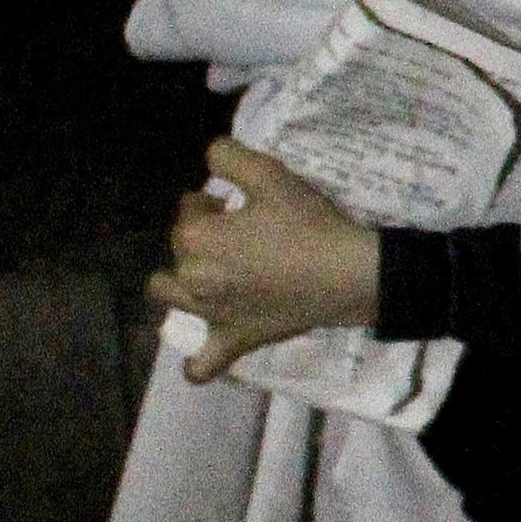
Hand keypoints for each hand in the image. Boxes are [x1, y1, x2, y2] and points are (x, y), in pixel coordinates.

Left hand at [150, 141, 380, 383]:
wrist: (350, 274)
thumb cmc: (309, 224)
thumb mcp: (270, 174)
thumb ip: (228, 156)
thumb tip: (209, 157)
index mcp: (196, 237)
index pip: (187, 210)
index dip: (212, 202)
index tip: (239, 204)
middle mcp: (193, 276)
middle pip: (180, 248)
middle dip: (203, 236)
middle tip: (244, 234)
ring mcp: (211, 312)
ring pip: (170, 296)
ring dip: (179, 285)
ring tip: (209, 277)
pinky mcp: (236, 339)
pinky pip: (204, 364)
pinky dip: (198, 365)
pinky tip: (201, 361)